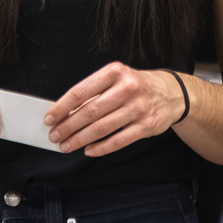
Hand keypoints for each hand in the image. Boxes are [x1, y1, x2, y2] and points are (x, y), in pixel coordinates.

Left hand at [44, 63, 186, 156]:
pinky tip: (88, 150)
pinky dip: (100, 148)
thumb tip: (66, 111)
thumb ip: (95, 91)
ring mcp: (138, 108)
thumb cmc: (137, 85)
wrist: (172, 93)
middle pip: (90, 112)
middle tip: (55, 136)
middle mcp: (127, 89)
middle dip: (68, 127)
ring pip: (101, 128)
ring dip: (80, 139)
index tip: (50, 118)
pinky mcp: (146, 126)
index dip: (62, 107)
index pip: (81, 91)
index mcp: (115, 72)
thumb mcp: (117, 78)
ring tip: (66, 145)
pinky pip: (118, 141)